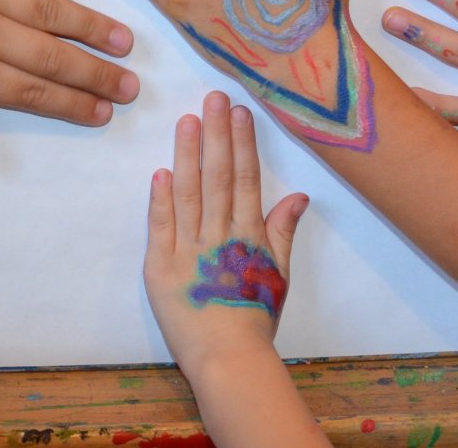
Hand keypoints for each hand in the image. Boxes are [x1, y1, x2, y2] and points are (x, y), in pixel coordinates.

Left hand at [144, 91, 308, 371]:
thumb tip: (298, 195)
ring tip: (187, 120)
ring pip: (189, 193)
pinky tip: (161, 171)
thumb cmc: (253, 318)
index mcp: (248, 236)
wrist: (228, 359)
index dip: (242, 143)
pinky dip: (160, 200)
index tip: (239, 111)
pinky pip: (160, 227)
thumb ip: (282, 231)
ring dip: (188, 154)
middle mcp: (218, 237)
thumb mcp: (277, 274)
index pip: (245, 180)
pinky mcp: (159, 268)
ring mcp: (187, 250)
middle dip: (216, 135)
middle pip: (218, 177)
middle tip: (213, 98)